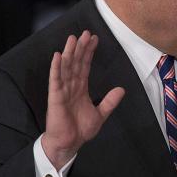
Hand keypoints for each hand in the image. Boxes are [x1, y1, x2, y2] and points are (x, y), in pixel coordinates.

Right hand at [40, 31, 124, 169]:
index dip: (89, 53)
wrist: (69, 143)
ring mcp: (62, 90)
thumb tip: (121, 89)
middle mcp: (71, 86)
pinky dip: (56, 68)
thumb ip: (110, 101)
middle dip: (81, 48)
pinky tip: (58, 56)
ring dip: (69, 53)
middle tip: (86, 33)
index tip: (94, 39)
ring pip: (66, 68)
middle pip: (76, 63)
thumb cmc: (80, 130)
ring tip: (73, 38)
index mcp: (80, 89)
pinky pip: (56, 80)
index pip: (85, 66)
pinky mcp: (56, 97)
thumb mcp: (100, 114)